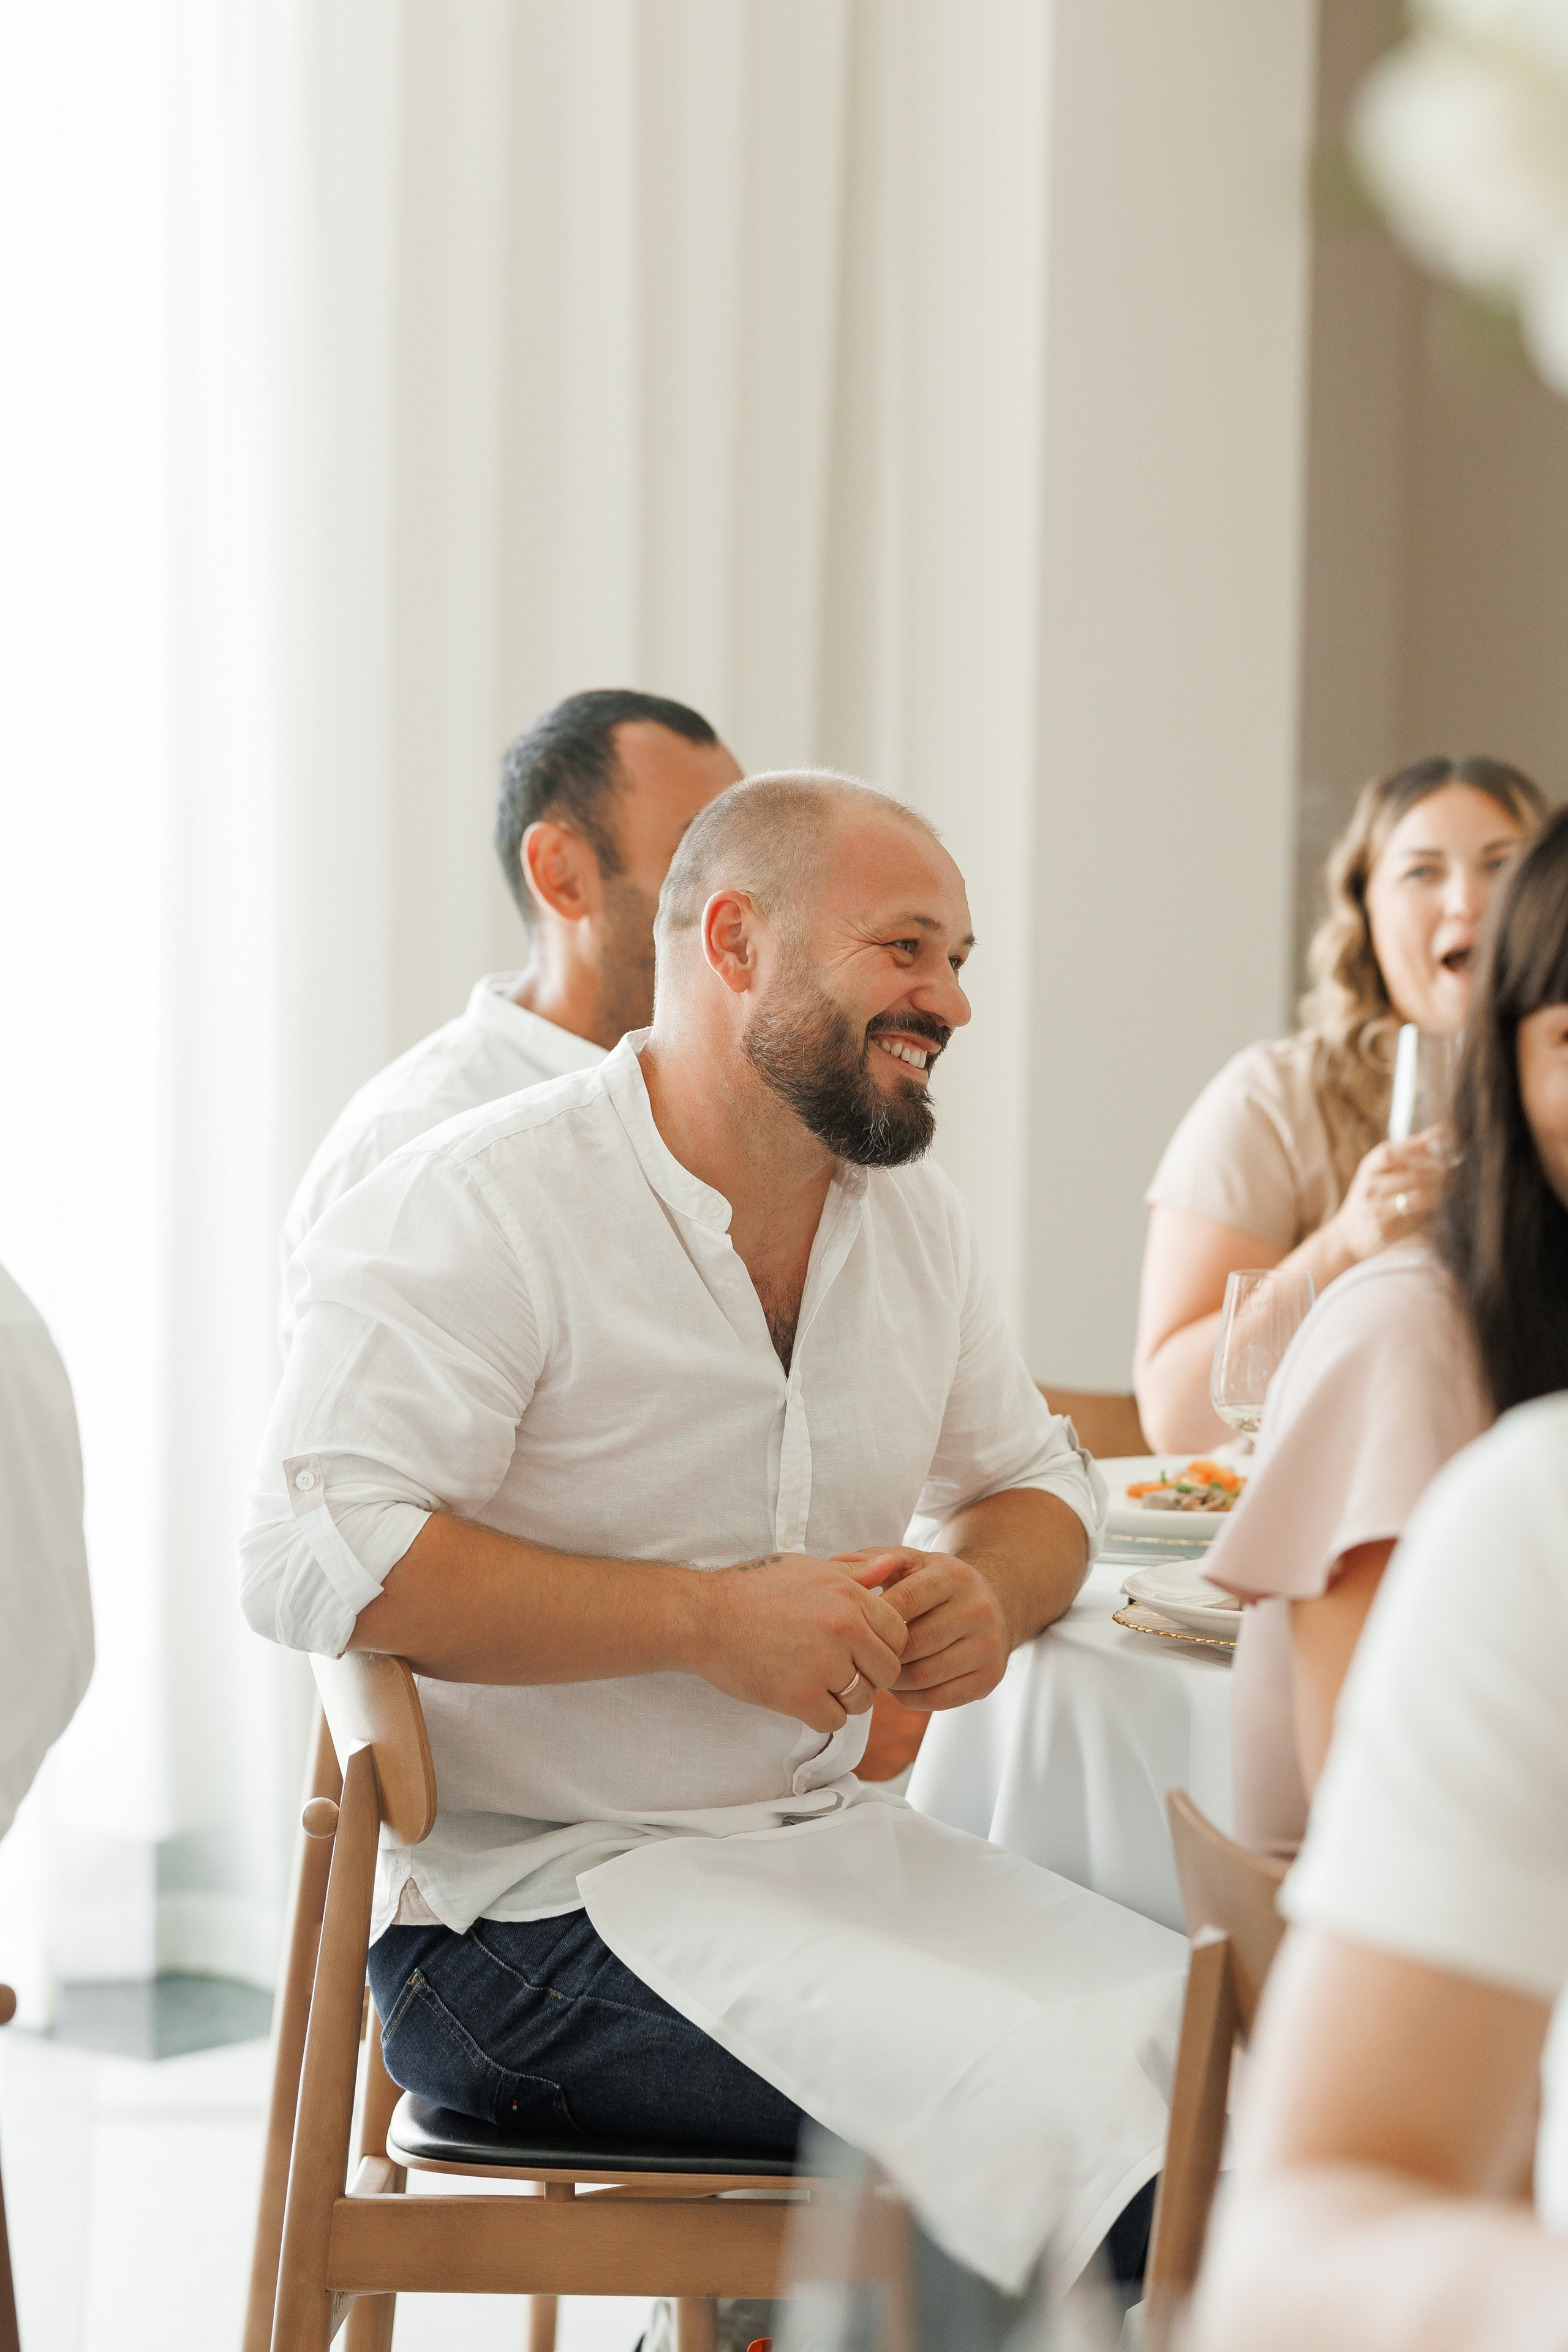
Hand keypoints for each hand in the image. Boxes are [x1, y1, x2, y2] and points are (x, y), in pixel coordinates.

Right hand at [691, 1551, 907, 1732]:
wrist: (703, 1616)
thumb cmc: (751, 1589)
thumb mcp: (805, 1568)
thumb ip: (853, 1573)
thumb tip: (891, 1565)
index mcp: (848, 1595)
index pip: (898, 1633)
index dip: (882, 1645)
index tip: (859, 1650)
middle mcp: (843, 1628)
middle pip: (887, 1670)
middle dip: (868, 1675)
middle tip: (839, 1671)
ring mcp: (823, 1663)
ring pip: (863, 1700)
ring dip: (844, 1699)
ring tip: (816, 1683)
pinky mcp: (799, 1695)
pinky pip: (834, 1720)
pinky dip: (820, 1716)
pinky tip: (801, 1698)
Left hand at [833, 1546, 1009, 1713]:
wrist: (995, 1606)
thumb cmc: (936, 1586)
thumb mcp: (911, 1563)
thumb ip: (872, 1560)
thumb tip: (834, 1561)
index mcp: (953, 1575)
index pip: (904, 1601)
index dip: (874, 1618)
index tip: (854, 1627)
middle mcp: (977, 1608)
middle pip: (912, 1643)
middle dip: (882, 1652)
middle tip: (863, 1656)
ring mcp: (987, 1645)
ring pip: (923, 1675)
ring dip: (892, 1679)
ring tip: (879, 1669)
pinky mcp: (990, 1677)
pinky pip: (938, 1699)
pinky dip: (911, 1698)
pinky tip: (901, 1686)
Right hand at [1329, 1128, 1446, 1262]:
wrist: (1347, 1236)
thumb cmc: (1371, 1196)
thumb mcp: (1379, 1170)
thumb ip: (1408, 1150)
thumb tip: (1440, 1131)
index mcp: (1368, 1168)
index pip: (1389, 1153)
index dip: (1415, 1148)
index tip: (1436, 1146)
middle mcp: (1369, 1188)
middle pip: (1413, 1176)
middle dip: (1437, 1173)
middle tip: (1447, 1172)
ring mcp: (1376, 1210)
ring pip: (1419, 1198)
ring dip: (1437, 1194)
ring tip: (1441, 1191)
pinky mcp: (1386, 1231)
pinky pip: (1418, 1219)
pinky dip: (1429, 1214)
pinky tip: (1429, 1210)